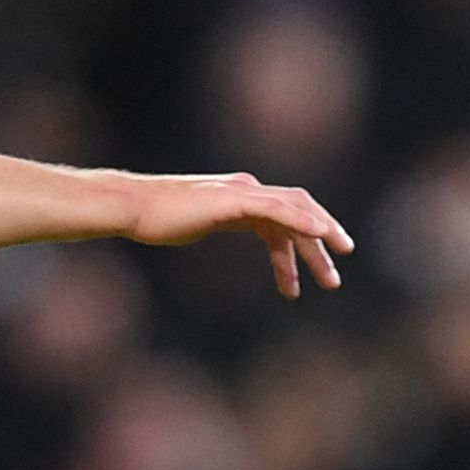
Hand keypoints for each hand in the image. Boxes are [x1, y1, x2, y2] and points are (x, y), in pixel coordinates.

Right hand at [127, 173, 352, 297]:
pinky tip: (318, 236)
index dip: (302, 244)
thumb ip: (211, 224)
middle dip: (321, 244)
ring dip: (319, 239)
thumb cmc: (156, 219)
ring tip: (331, 275)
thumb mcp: (194, 226)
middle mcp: (247, 190)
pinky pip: (277, 208)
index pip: (283, 218)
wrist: (134, 207)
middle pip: (298, 212)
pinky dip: (301, 221)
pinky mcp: (234, 200)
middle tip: (335, 278)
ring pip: (294, 210)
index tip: (315, 273)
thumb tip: (209, 229)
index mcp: (240, 198)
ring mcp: (242, 192)